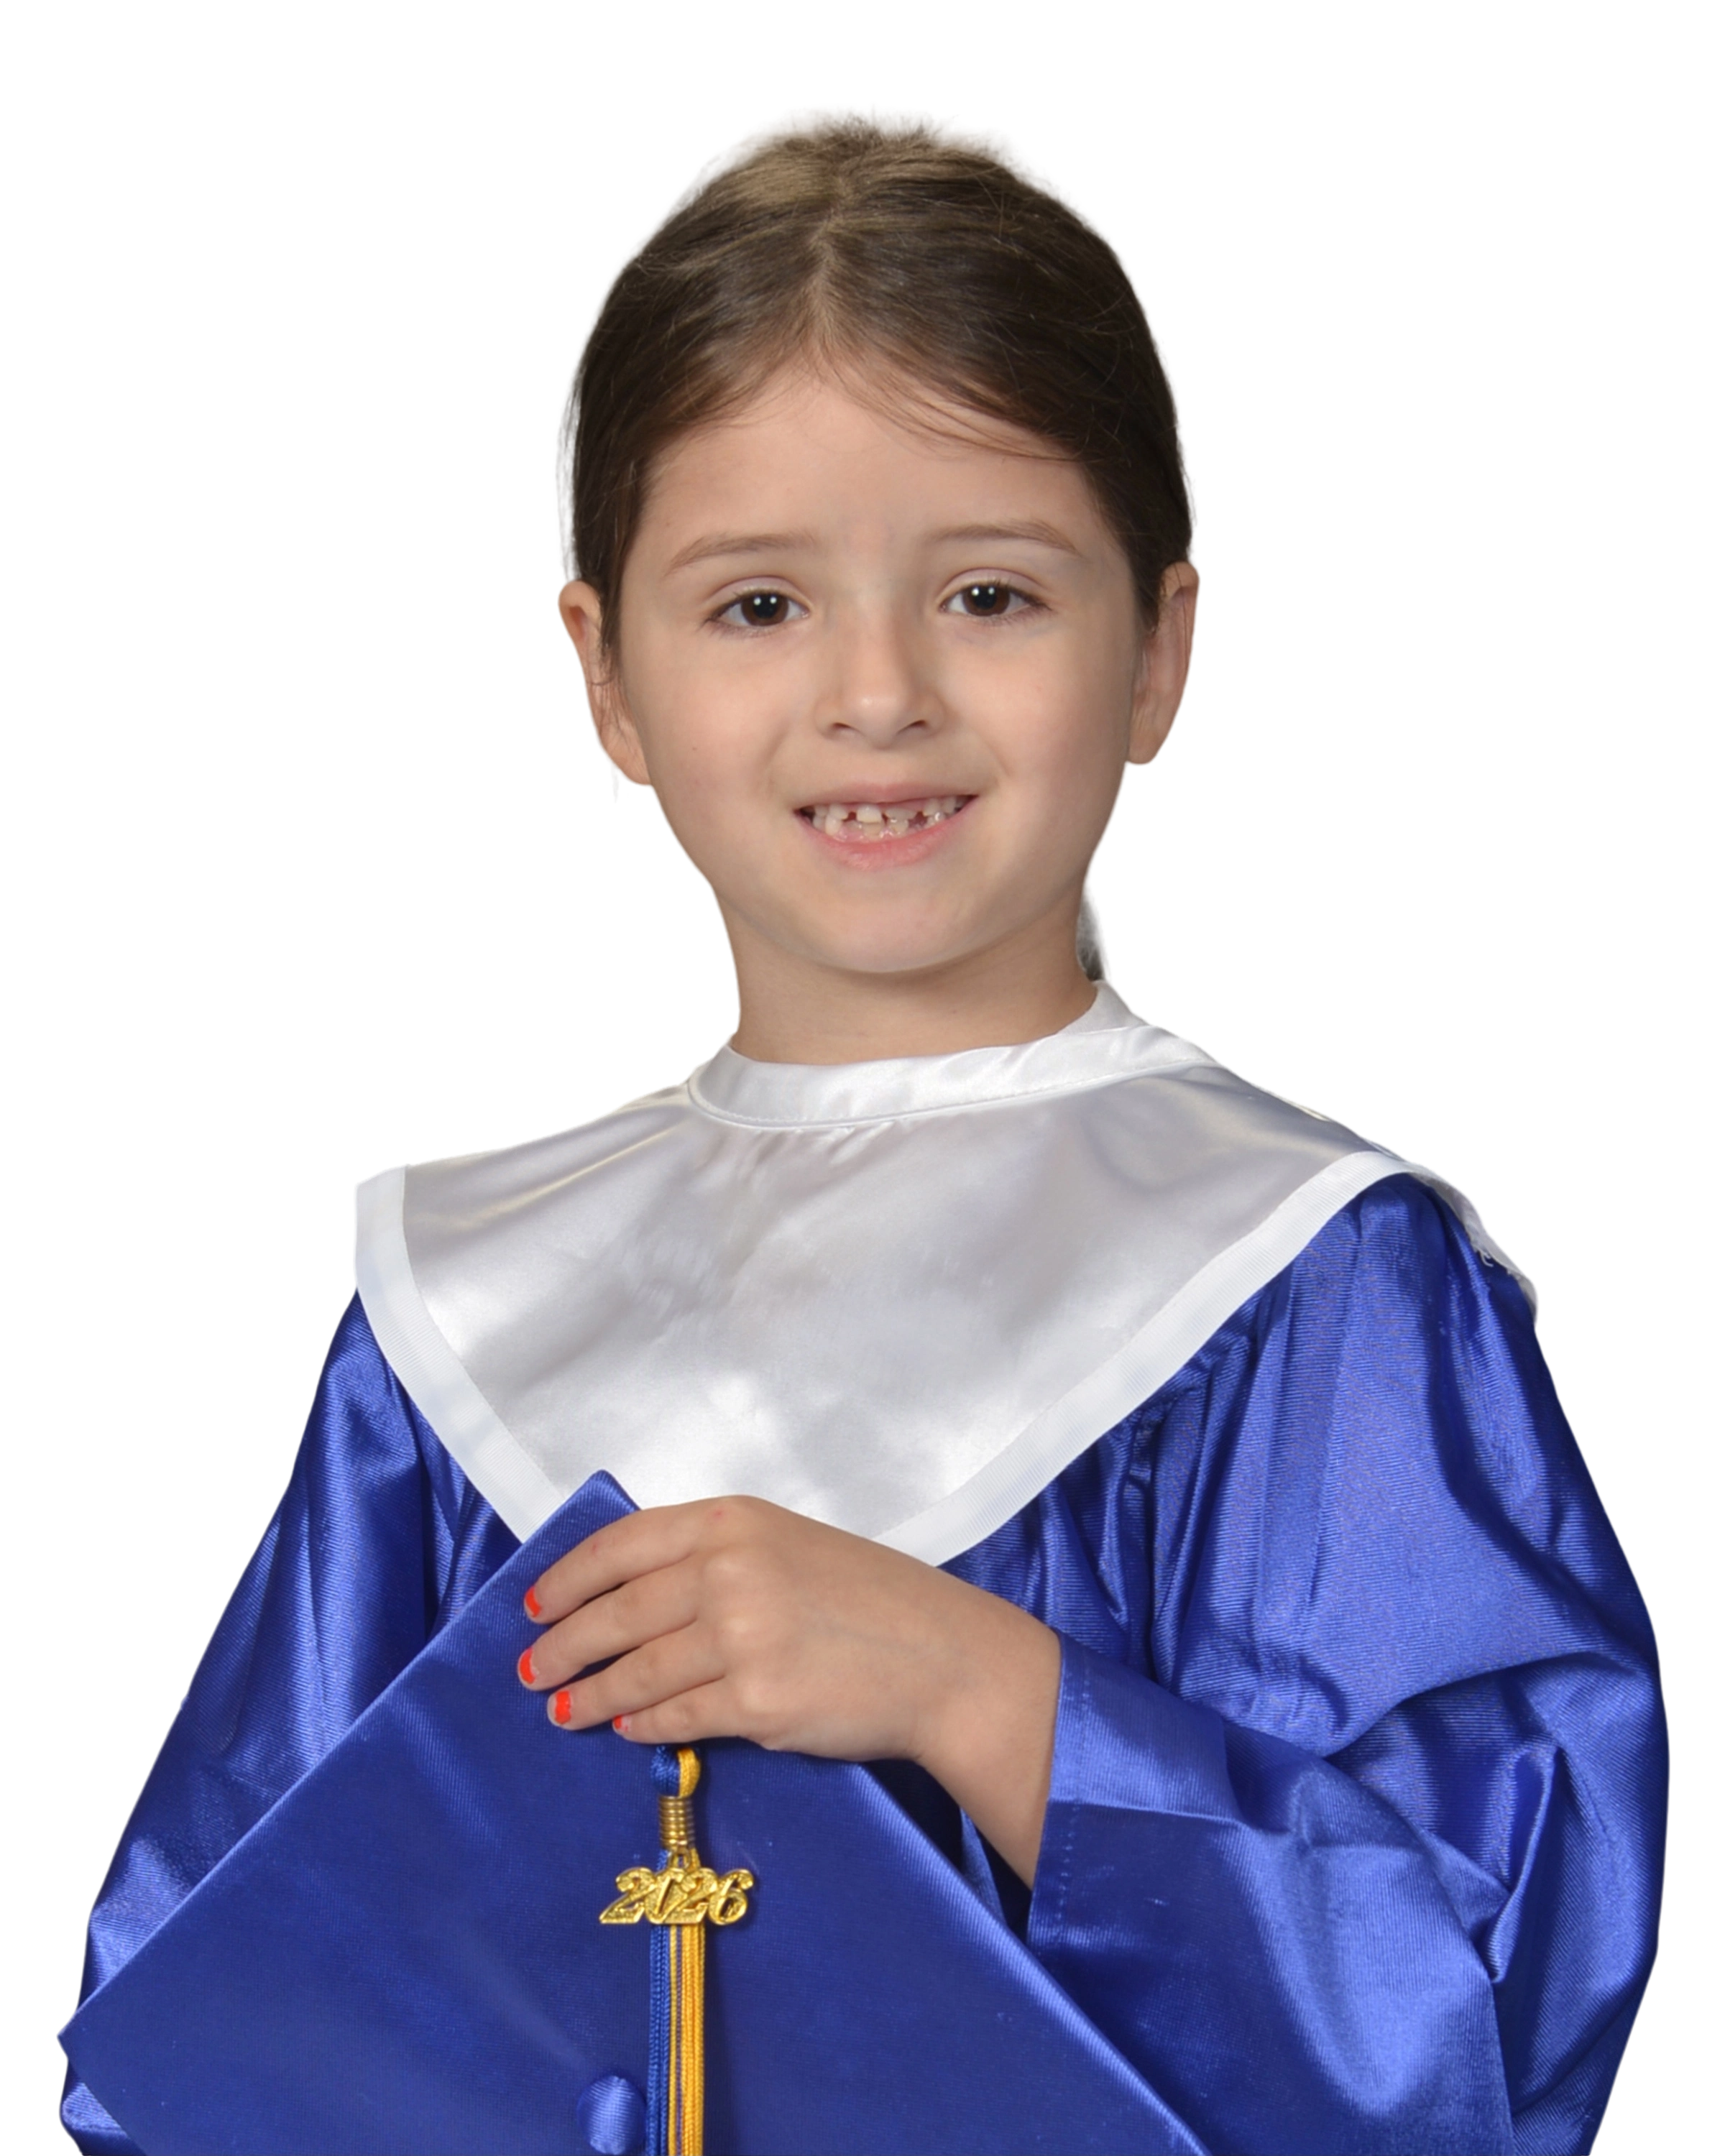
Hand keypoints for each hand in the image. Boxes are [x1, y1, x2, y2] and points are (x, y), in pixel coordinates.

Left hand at [516, 1495, 1060, 1881]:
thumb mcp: (788, 1545)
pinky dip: (639, 1725)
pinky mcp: (755, 1701)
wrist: (943, 1658)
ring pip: (635, 1671)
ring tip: (562, 1710)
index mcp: (734, 1521)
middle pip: (616, 1611)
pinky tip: (624, 1728)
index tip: (533, 1604)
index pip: (621, 1545)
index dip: (567, 1578)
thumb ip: (714, 1558)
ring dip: (590, 1694)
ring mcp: (741, 1636)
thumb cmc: (871, 1600)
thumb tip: (631, 1599)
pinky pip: (673, 1717)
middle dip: (563, 1644)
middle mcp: (729, 1570)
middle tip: (530, 1669)